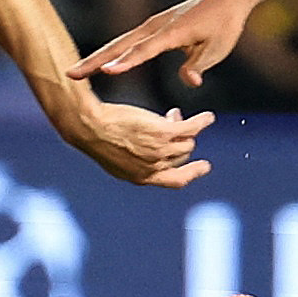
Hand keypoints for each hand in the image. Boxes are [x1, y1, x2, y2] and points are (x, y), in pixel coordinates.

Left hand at [61, 94, 215, 187]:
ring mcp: (160, 151)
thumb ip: (137, 159)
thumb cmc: (97, 138)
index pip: (175, 181)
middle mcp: (154, 167)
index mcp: (142, 178)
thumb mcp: (117, 157)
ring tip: (178, 115)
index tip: (204, 165)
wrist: (89, 126)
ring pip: (186, 142)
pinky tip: (208, 117)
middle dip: (179, 141)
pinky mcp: (163, 133)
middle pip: (181, 156)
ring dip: (189, 129)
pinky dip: (202, 122)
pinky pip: (192, 128)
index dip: (192, 174)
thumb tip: (155, 147)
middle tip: (171, 122)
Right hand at [70, 0, 260, 88]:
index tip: (106, 72)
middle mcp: (157, 26)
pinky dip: (110, 52)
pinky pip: (127, 42)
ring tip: (76, 72)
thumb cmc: (225, 24)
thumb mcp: (219, 48)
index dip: (126, 62)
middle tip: (72, 74)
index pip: (145, 50)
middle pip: (121, 45)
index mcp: (172, 32)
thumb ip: (200, 65)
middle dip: (96, 60)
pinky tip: (98, 64)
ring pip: (120, 43)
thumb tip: (189, 82)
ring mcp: (152, 25)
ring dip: (97, 56)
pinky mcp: (153, 27)